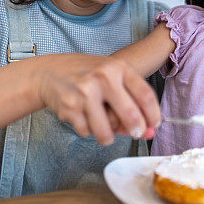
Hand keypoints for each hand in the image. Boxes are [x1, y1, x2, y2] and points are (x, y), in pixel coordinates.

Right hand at [34, 55, 160, 145]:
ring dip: (107, 136)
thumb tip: (146, 131)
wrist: (49, 72)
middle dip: (136, 130)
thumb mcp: (111, 78)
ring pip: (107, 131)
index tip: (153, 125)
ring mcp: (85, 93)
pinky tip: (83, 117)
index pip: (145, 95)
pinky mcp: (69, 107)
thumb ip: (129, 100)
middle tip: (135, 133)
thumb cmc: (86, 75)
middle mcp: (103, 78)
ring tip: (104, 128)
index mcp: (118, 67)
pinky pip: (87, 131)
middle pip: (130, 115)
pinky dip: (87, 130)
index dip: (153, 115)